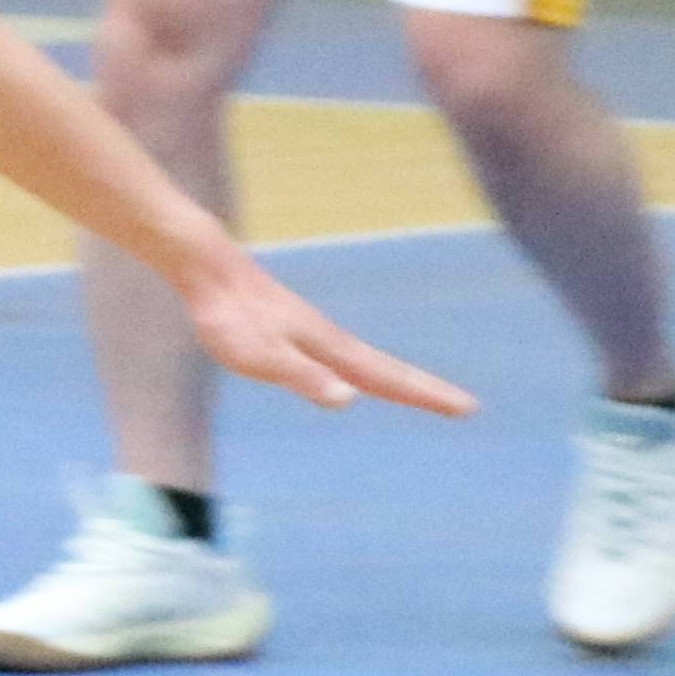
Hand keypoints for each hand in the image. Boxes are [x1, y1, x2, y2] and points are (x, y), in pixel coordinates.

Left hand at [173, 249, 473, 420]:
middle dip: (426, 390)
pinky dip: (366, 369)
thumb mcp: (261, 357)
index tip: (466, 406)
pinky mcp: (296, 330)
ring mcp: (315, 333)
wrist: (208, 269)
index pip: (388, 379)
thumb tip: (348, 399)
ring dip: (401, 380)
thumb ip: (303, 377)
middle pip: (388, 371)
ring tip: (423, 394)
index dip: (427, 395)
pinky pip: (344, 356)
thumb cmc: (229, 317)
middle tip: (466, 406)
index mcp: (330, 350)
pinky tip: (355, 376)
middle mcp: (331, 340)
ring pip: (368, 362)